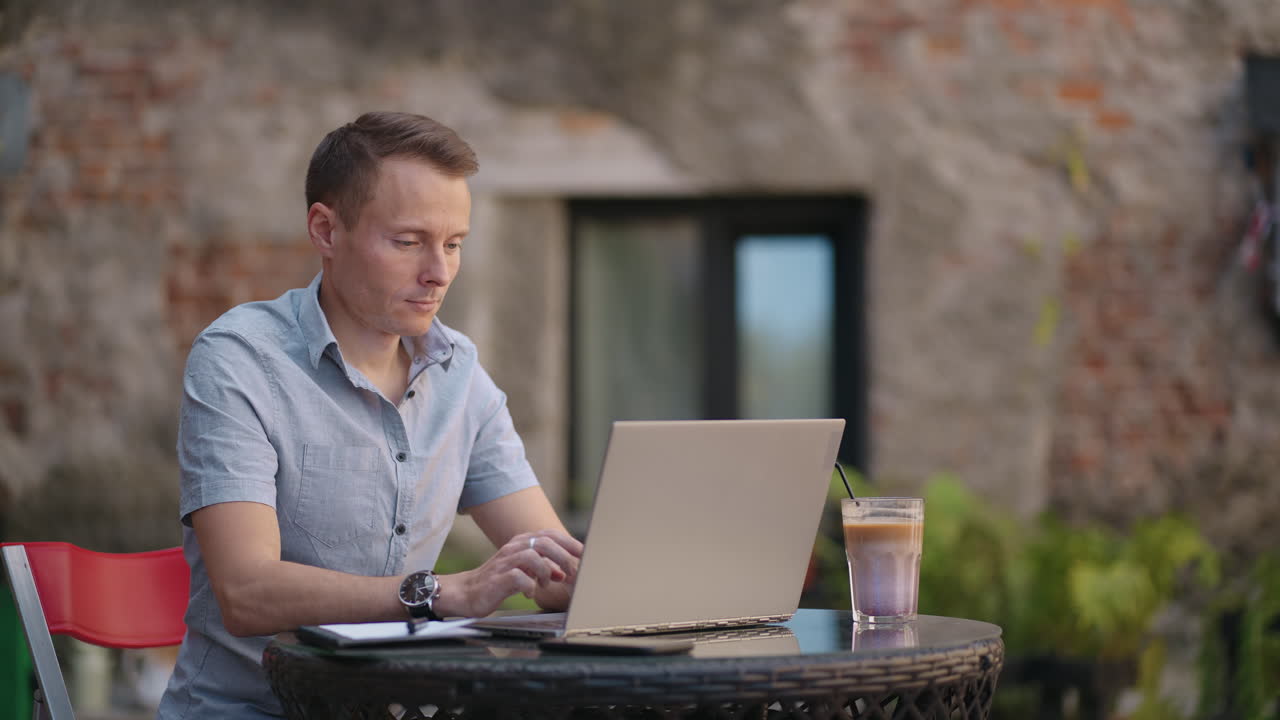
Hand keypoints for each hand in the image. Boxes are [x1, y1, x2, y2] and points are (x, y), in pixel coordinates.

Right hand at [436, 529, 582, 617]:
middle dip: (563, 558)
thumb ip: (543, 569)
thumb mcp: (524, 572)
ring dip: (546, 571)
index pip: (549, 534)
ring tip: (546, 584)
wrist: (466, 593)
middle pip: (544, 542)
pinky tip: (530, 593)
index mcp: (521, 543)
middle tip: (573, 574)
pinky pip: (519, 577)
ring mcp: (504, 562)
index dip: (569, 543)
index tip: (585, 554)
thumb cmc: (498, 582)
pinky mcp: (497, 578)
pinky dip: (530, 586)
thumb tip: (564, 572)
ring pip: (533, 556)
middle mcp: (513, 548)